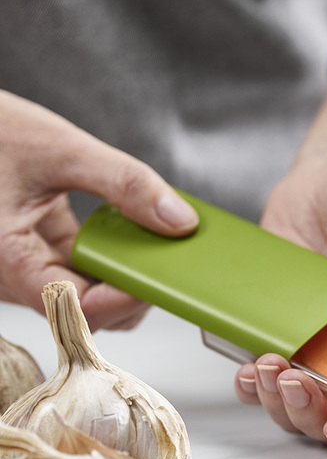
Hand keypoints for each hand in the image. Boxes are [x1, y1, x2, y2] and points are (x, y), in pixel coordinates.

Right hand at [0, 91, 197, 329]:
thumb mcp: (58, 147)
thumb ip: (122, 183)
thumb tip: (178, 220)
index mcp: (8, 259)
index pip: (77, 308)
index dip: (124, 300)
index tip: (161, 280)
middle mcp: (13, 275)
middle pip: (88, 311)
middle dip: (132, 292)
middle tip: (167, 263)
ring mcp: (22, 267)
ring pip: (86, 294)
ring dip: (123, 275)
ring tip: (152, 245)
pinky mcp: (32, 252)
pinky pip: (77, 269)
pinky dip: (108, 256)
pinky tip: (129, 232)